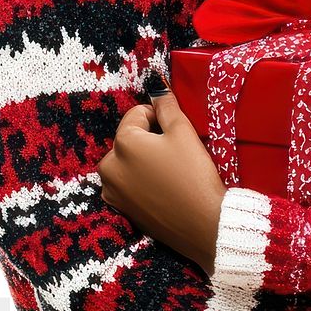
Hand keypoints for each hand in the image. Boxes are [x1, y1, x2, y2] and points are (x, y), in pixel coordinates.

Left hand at [98, 88, 226, 273]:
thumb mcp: (183, 132)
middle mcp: (108, 167)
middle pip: (129, 138)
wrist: (202, 225)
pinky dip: (142, 179)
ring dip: (145, 159)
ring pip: (129, 161)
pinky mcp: (120, 209)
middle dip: (149, 139)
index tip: (178, 133)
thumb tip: (155, 86)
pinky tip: (164, 186)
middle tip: (176, 152)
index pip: (137, 114)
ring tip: (171, 170)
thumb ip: (166, 106)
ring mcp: (112, 191)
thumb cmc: (193, 174)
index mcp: (122, 144)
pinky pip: (129, 182)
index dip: (160, 117)